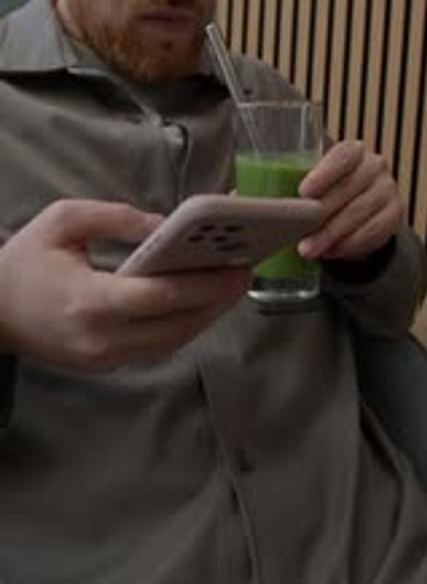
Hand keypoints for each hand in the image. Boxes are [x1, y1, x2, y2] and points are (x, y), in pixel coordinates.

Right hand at [0, 200, 251, 371]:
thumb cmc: (23, 262)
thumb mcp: (64, 220)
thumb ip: (117, 218)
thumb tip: (164, 225)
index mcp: (90, 301)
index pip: (161, 297)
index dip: (205, 284)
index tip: (237, 266)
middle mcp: (102, 338)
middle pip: (177, 325)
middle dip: (217, 300)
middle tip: (246, 272)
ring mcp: (104, 358)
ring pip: (172, 342)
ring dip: (206, 316)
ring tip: (231, 286)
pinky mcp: (104, 365)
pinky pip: (156, 347)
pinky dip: (182, 326)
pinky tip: (199, 303)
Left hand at [297, 141, 404, 260]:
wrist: (360, 204)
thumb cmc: (328, 188)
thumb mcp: (315, 180)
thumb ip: (293, 182)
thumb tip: (265, 203)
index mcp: (353, 150)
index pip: (343, 156)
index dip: (324, 173)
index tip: (304, 192)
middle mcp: (374, 166)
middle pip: (349, 189)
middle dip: (322, 215)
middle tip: (299, 236)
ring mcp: (387, 189)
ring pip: (360, 213)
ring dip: (332, 235)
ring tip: (309, 249)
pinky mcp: (395, 214)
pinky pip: (374, 231)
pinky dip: (349, 244)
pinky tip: (330, 252)